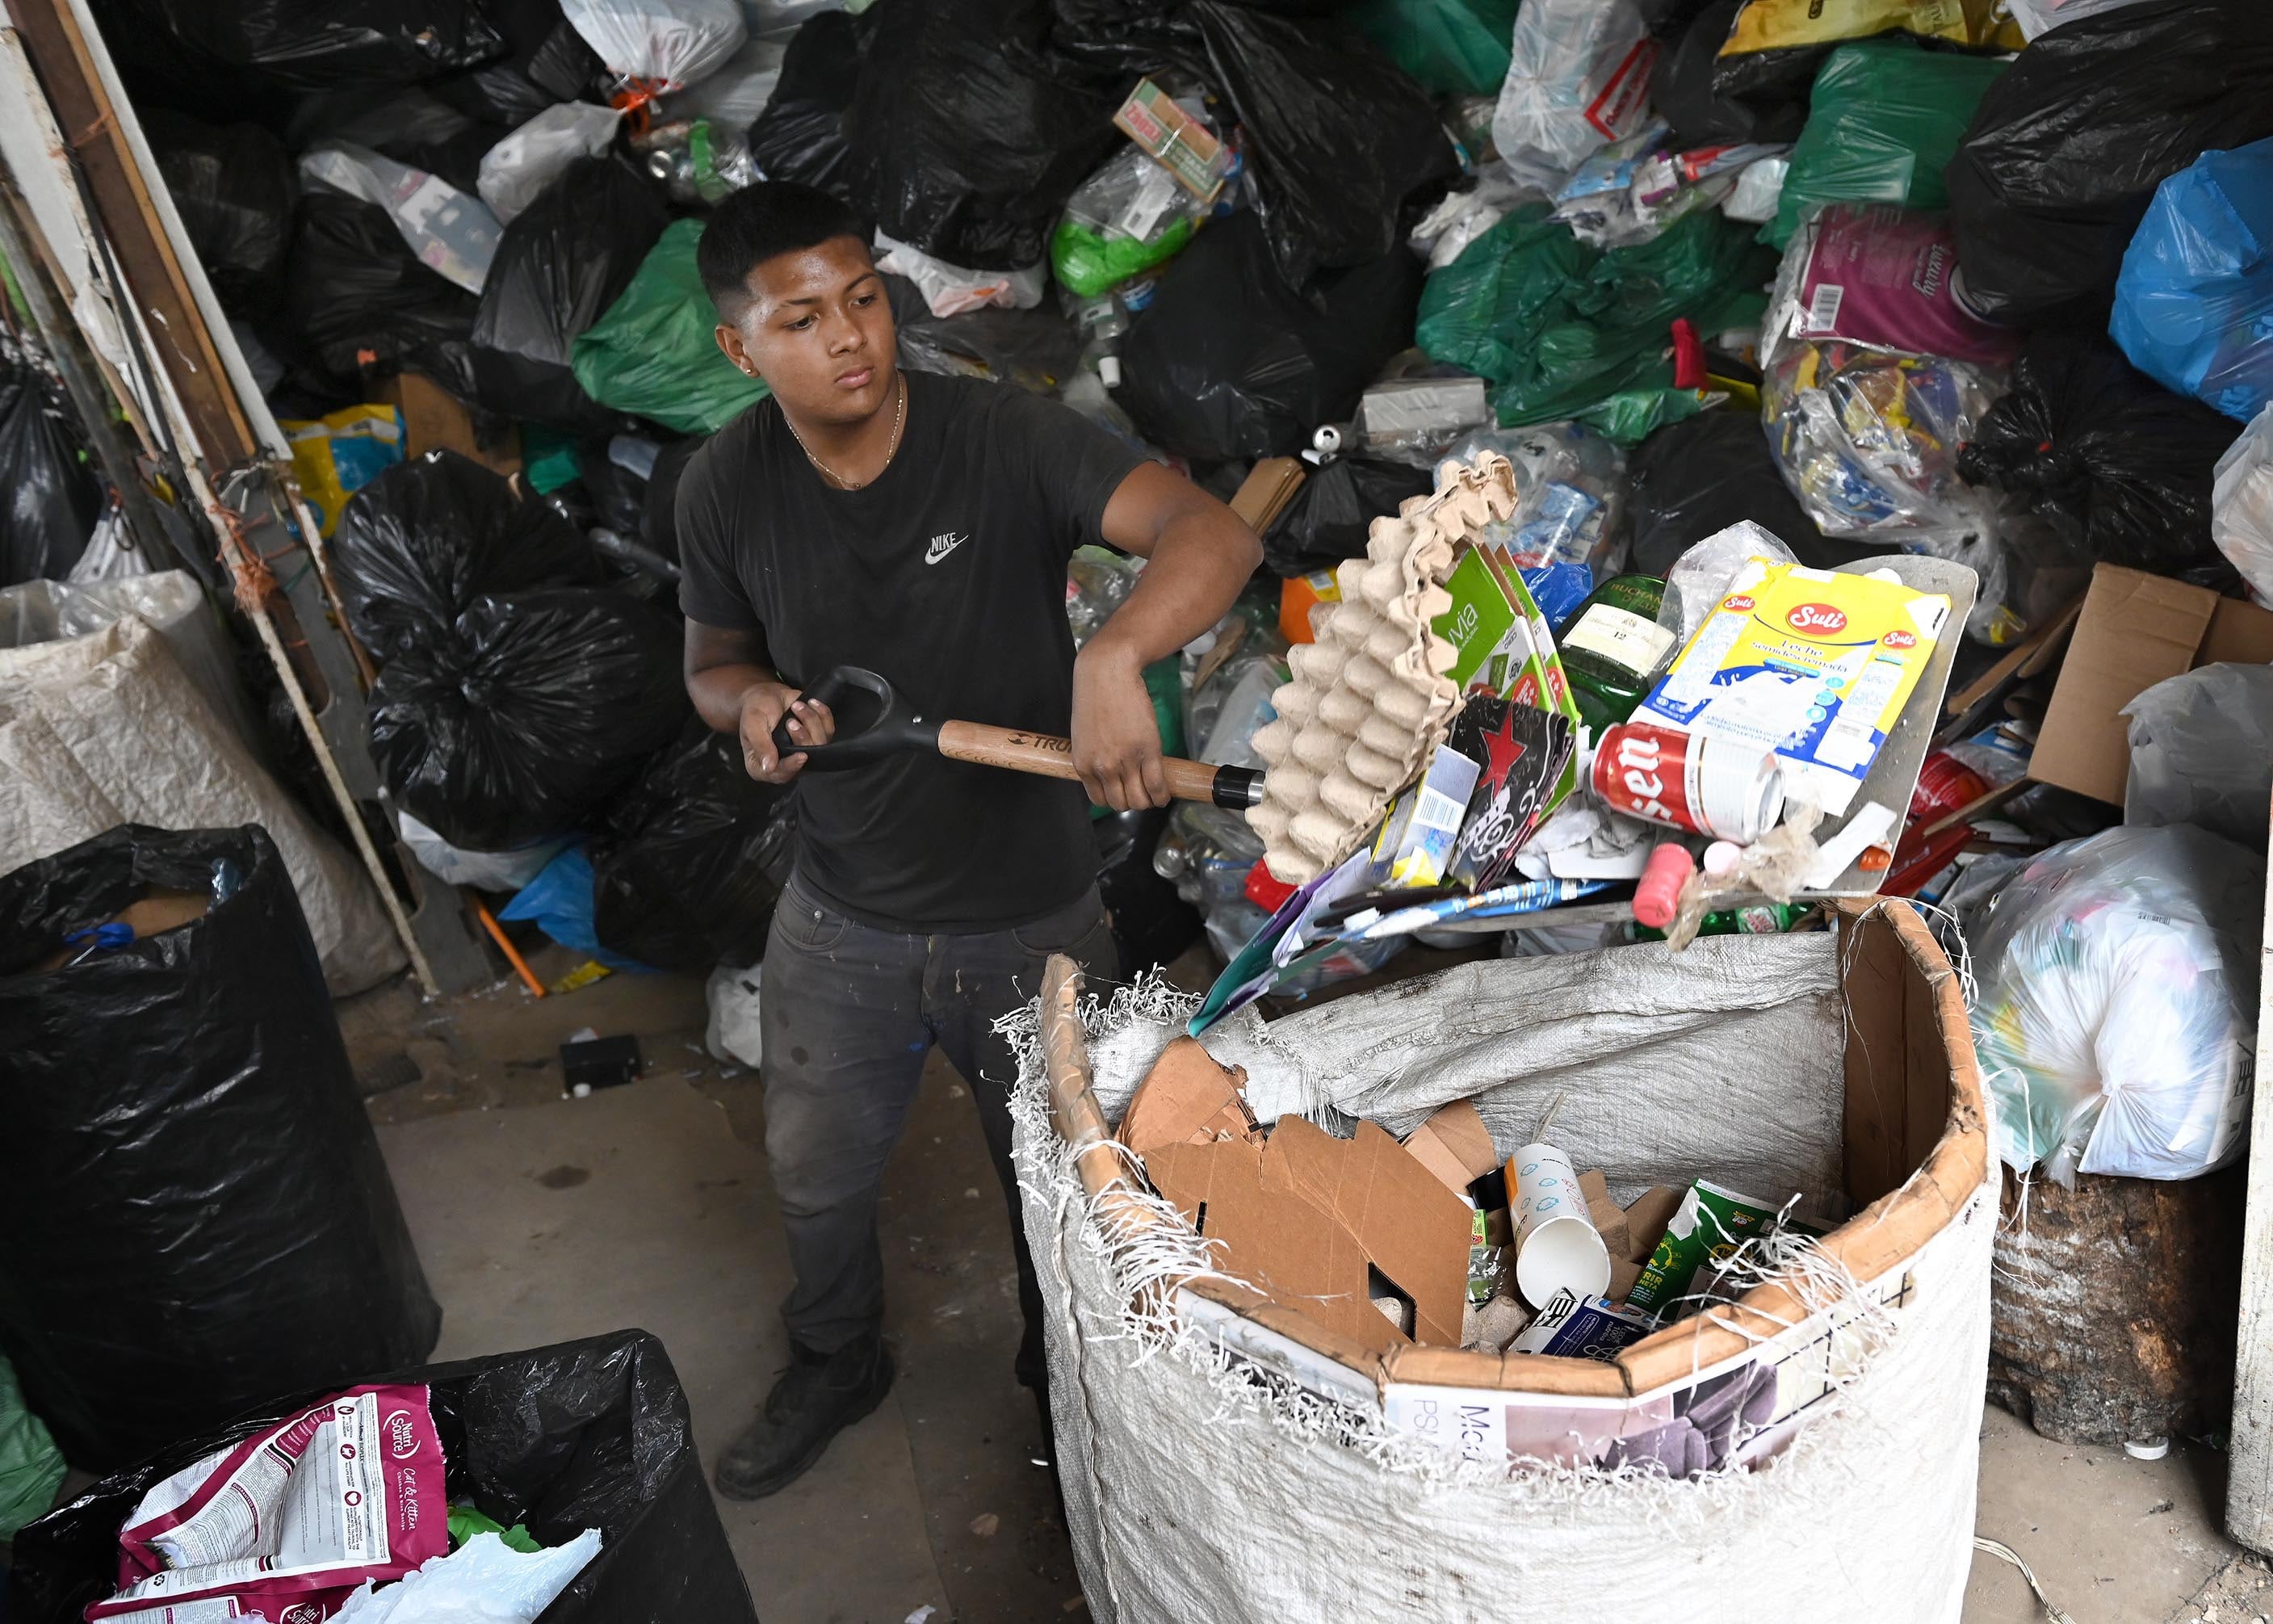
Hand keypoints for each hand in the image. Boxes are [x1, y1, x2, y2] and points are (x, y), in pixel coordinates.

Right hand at [738, 681, 834, 783]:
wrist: (768, 694)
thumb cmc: (756, 709)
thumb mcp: (752, 723)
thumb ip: (760, 745)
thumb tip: (768, 767)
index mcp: (762, 765)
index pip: (780, 775)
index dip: (792, 767)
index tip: (802, 756)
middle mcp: (785, 762)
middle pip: (805, 763)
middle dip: (802, 738)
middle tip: (791, 721)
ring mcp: (803, 751)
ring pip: (820, 745)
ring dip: (810, 721)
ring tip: (796, 706)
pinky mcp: (816, 738)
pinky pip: (828, 730)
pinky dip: (822, 714)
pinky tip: (810, 704)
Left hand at [1070, 638, 1166, 810]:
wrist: (1108, 672)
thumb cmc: (1094, 697)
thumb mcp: (1084, 734)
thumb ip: (1093, 757)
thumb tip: (1107, 773)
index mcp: (1084, 764)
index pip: (1100, 800)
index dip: (1115, 799)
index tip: (1123, 793)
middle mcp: (1103, 767)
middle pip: (1121, 804)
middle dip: (1132, 802)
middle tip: (1141, 791)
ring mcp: (1126, 761)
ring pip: (1139, 800)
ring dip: (1148, 801)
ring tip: (1154, 793)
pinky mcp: (1148, 751)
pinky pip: (1157, 786)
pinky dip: (1162, 796)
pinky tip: (1164, 794)